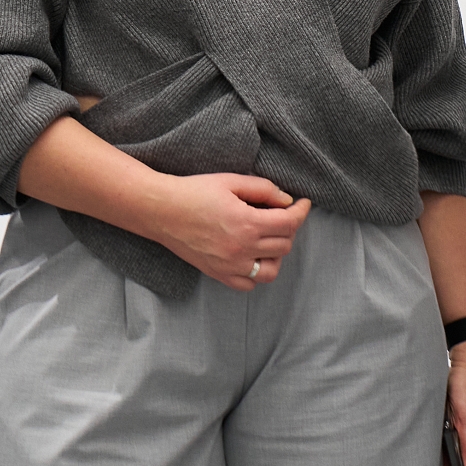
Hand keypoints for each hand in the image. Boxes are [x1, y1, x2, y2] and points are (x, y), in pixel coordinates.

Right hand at [150, 173, 311, 290]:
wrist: (161, 211)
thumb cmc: (194, 191)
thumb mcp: (232, 181)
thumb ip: (264, 190)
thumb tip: (287, 201)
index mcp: (247, 223)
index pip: (290, 223)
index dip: (302, 211)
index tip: (303, 203)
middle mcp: (242, 248)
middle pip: (284, 245)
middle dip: (289, 228)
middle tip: (281, 214)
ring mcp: (230, 265)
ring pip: (271, 270)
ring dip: (277, 254)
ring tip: (269, 238)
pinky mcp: (218, 274)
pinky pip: (248, 284)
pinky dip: (256, 273)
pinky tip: (252, 256)